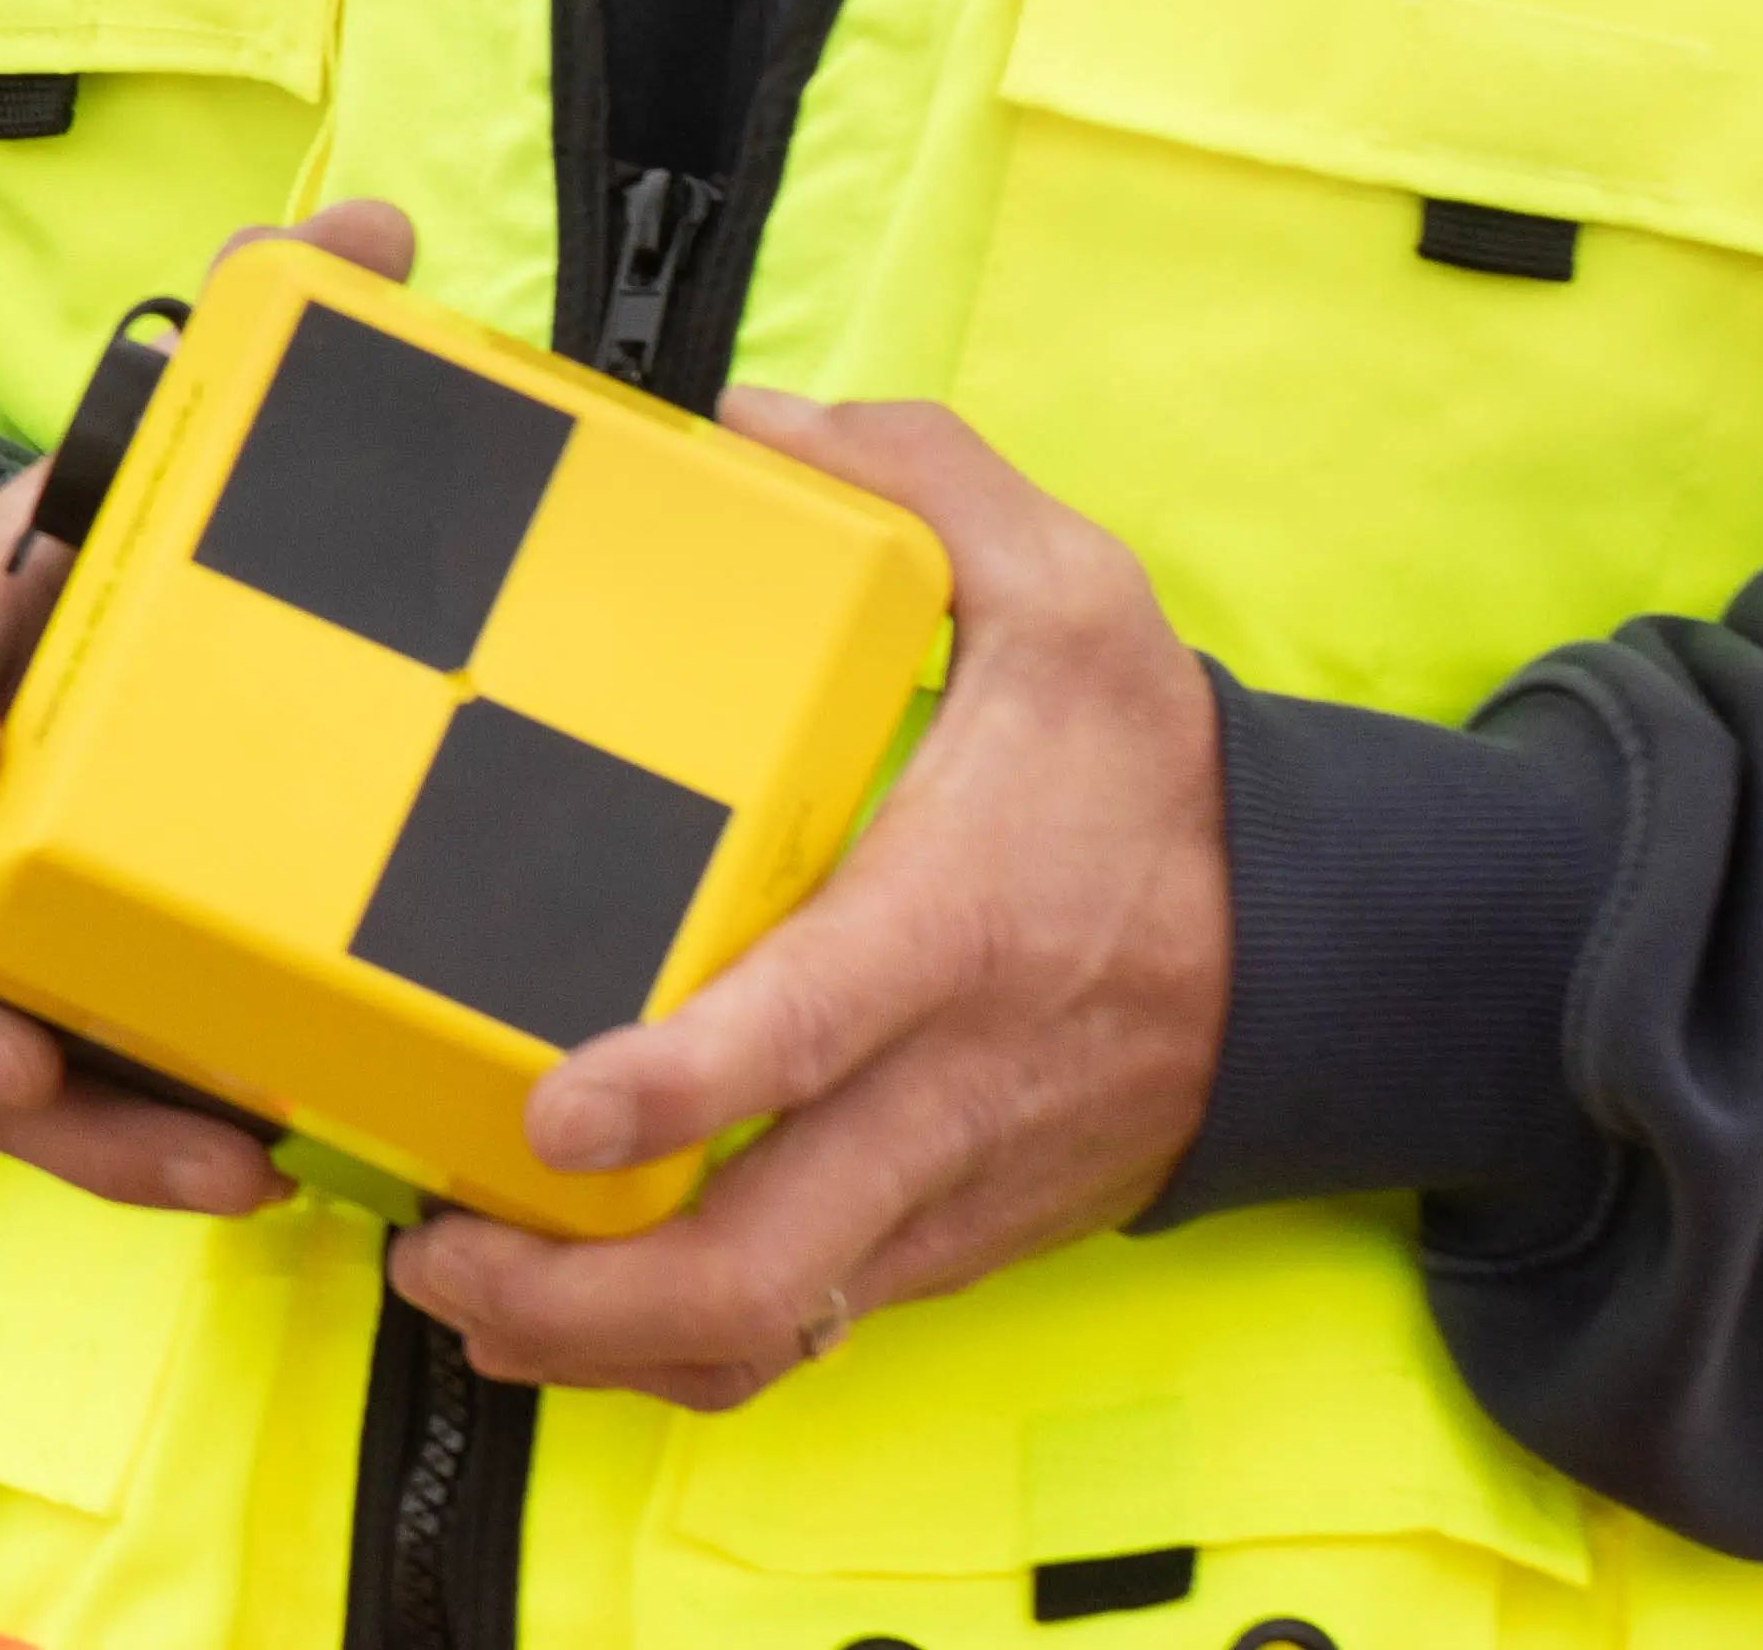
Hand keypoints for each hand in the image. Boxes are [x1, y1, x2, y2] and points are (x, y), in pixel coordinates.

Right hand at [0, 206, 419, 1225]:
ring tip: (206, 1165)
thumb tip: (369, 233)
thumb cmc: (104, 560)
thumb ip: (254, 325)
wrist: (45, 663)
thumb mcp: (156, 446)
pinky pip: (63, 1108)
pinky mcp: (40, 1020)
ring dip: (66, 1132)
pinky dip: (145, 1147)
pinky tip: (266, 1165)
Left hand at [381, 393, 1223, 1410]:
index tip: (552, 1110)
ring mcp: (939, 1189)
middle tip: (437, 1246)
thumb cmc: (1166, 783)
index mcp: (953, 929)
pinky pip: (799, 1331)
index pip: (809, 1035)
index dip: (680, 1091)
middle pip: (758, 1262)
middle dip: (578, 1294)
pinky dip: (677, 1345)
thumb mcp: (1078, 594)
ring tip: (464, 1292)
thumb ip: (921, 478)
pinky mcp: (939, 1241)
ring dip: (601, 1345)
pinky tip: (571, 1307)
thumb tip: (754, 417)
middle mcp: (940, 1091)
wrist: (1325, 957)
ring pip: (764, 1329)